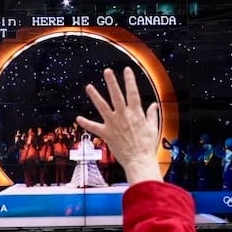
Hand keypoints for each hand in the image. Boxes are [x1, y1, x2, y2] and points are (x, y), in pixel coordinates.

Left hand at [76, 67, 162, 183]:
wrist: (139, 161)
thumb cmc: (147, 146)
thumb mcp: (153, 128)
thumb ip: (151, 115)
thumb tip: (153, 105)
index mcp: (136, 113)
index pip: (133, 92)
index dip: (130, 80)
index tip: (127, 70)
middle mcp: (124, 116)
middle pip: (116, 95)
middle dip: (112, 82)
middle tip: (107, 71)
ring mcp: (114, 124)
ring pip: (103, 106)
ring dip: (95, 96)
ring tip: (89, 87)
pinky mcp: (106, 134)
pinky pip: (94, 127)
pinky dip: (86, 123)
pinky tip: (78, 118)